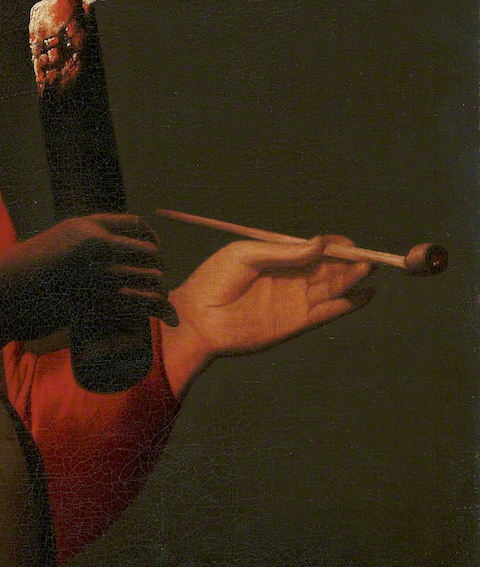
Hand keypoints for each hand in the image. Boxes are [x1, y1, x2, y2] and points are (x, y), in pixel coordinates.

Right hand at [0, 214, 172, 346]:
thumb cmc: (16, 276)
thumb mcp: (50, 246)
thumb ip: (76, 247)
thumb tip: (98, 258)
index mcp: (84, 226)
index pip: (136, 224)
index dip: (151, 240)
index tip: (152, 255)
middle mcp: (96, 244)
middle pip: (150, 252)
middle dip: (157, 270)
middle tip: (153, 285)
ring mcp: (99, 272)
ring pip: (152, 278)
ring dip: (159, 293)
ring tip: (159, 304)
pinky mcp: (100, 302)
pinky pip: (145, 304)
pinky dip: (161, 311)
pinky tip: (168, 319)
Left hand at [165, 235, 374, 392]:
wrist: (197, 319)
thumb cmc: (214, 280)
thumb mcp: (246, 255)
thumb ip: (283, 252)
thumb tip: (320, 243)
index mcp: (276, 257)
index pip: (312, 249)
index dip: (333, 245)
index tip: (348, 243)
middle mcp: (289, 278)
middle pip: (327, 267)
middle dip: (348, 261)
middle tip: (367, 255)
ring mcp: (295, 301)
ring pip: (332, 288)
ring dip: (352, 278)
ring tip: (369, 268)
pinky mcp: (297, 323)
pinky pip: (329, 312)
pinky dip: (349, 304)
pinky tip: (367, 294)